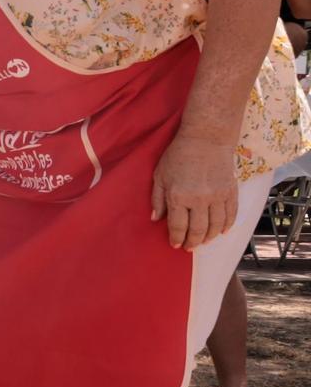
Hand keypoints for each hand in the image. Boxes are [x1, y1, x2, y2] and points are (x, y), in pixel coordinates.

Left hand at [151, 131, 238, 250]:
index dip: (176, 239)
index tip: (175, 244)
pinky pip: (231, 215)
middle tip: (189, 247)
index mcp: (178, 196)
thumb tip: (156, 219)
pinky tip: (221, 231)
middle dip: (192, 243)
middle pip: (198, 230)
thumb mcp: (159, 176)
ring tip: (203, 241)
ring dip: (209, 237)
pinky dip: (226, 226)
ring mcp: (218, 196)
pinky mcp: (231, 191)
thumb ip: (157, 199)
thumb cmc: (178, 156)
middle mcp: (199, 199)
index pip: (178, 226)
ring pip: (215, 226)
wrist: (206, 139)